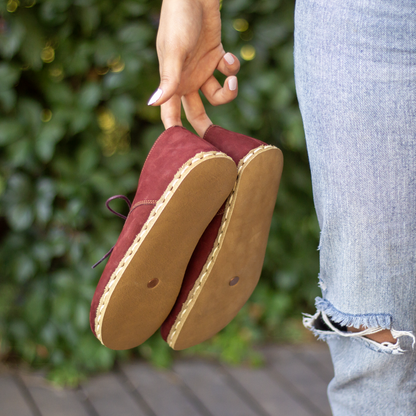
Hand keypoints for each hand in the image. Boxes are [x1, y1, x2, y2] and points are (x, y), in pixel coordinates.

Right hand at [149, 0, 239, 135]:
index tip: (183, 151)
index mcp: (173, 82)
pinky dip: (231, 68)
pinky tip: (227, 56)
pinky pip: (227, 72)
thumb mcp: (174, 52)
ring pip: (217, 95)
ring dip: (228, 92)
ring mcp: (203, 69)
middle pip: (196, 112)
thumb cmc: (179, 20)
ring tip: (229, 80)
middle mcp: (188, 79)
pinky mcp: (217, 56)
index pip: (170, 114)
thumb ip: (168, 80)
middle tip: (216, 144)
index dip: (175, 132)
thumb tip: (153, 104)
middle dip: (206, 127)